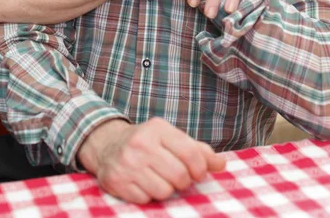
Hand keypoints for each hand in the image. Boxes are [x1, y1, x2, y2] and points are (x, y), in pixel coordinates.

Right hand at [78, 118, 224, 203]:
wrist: (107, 145)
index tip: (197, 173)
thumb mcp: (171, 138)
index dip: (200, 169)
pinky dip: (148, 195)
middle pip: (179, 176)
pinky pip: (145, 200)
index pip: (192, 154)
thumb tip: (221, 164)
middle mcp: (141, 143)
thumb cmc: (148, 142)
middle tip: (176, 177)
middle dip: (182, 181)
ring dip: (165, 189)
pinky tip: (142, 183)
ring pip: (164, 191)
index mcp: (158, 128)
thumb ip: (198, 150)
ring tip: (157, 178)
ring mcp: (127, 163)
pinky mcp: (117, 181)